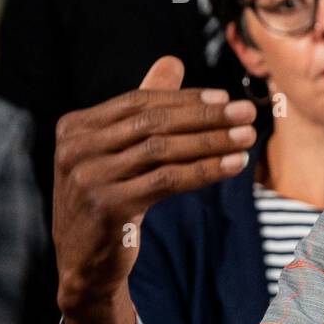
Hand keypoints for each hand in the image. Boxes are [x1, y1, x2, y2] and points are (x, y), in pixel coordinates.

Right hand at [52, 57, 255, 323]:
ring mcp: (87, 177)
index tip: (226, 98)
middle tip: (247, 114)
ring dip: (212, 142)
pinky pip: (167, 181)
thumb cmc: (108, 198)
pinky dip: (205, 171)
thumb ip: (142, 107)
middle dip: (206, 117)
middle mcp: (75, 148)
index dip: (186, 98)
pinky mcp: (107, 206)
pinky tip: (233, 165)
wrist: (85, 263)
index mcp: (75, 127)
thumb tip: (172, 60)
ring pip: (163, 151)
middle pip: (153, 123)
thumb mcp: (119, 151)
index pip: (140, 102)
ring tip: (248, 138)